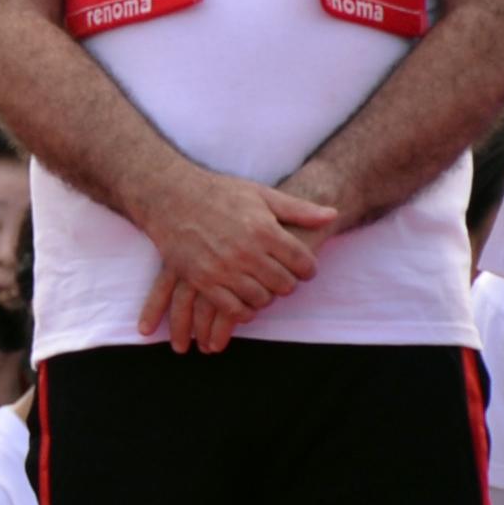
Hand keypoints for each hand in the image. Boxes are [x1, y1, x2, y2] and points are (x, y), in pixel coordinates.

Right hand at [134, 170, 336, 352]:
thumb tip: (332, 215)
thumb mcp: (261, 195)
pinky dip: (244, 311)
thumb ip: (298, 209)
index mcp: (264, 229)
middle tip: (284, 278)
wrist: (171, 197)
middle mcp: (245, 251)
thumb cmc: (220, 193)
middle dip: (288, 284)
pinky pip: (233, 309)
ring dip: (266, 297)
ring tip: (263, 288)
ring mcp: (222, 268)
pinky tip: (245, 301)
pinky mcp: (202, 280)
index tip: (305, 268)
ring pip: (260, 300)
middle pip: (283, 284)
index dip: (309, 269)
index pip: (302, 262)